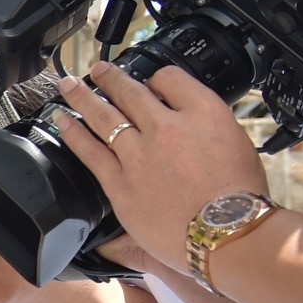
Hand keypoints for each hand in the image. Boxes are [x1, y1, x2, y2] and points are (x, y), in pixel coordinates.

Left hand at [54, 62, 268, 270]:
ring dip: (82, 97)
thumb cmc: (240, 197)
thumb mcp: (237, 145)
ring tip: (69, 86)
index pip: (171, 79)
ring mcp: (140, 153)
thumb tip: (189, 126)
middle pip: (131, 93)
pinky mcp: (120, 182)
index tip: (149, 81)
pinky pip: (90, 151)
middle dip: (110, 78)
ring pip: (104, 116)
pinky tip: (62, 121)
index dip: (157, 78)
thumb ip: (206, 129)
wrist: (227, 232)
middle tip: (98, 71)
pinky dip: (73, 133)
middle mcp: (168, 127)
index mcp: (203, 112)